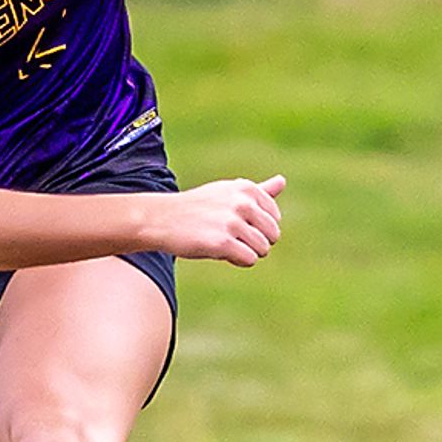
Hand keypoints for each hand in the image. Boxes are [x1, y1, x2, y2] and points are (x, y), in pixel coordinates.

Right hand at [147, 174, 284, 267]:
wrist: (159, 219)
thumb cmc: (196, 209)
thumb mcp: (227, 193)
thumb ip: (258, 190)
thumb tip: (282, 181)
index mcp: (246, 189)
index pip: (274, 218)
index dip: (255, 227)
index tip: (232, 222)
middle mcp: (242, 203)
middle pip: (272, 235)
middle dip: (255, 242)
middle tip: (229, 237)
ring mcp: (231, 222)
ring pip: (263, 249)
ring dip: (245, 252)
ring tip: (222, 244)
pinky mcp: (221, 243)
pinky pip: (249, 259)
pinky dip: (237, 261)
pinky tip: (219, 252)